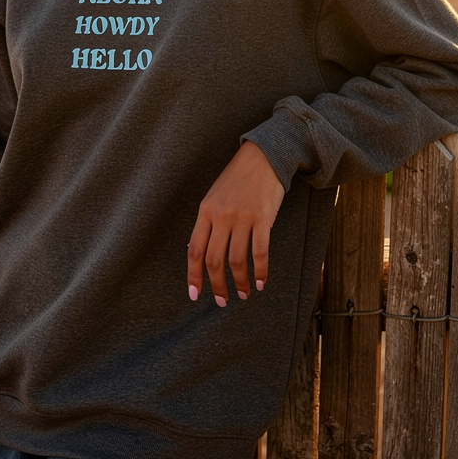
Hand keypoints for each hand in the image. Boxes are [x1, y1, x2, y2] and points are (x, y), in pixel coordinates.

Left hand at [187, 140, 283, 305]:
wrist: (263, 157)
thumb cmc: (237, 179)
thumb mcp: (214, 197)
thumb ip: (207, 223)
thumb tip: (199, 253)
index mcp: (205, 212)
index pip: (194, 250)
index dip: (194, 275)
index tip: (195, 293)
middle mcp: (221, 216)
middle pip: (214, 260)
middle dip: (217, 285)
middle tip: (222, 300)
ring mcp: (242, 217)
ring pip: (236, 260)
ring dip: (240, 282)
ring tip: (244, 293)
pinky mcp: (263, 218)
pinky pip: (260, 252)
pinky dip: (260, 271)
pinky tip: (261, 282)